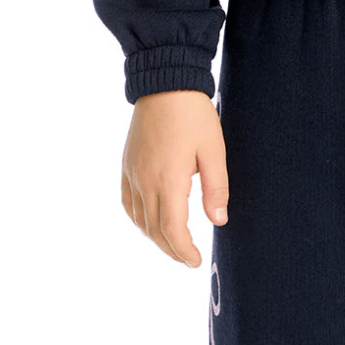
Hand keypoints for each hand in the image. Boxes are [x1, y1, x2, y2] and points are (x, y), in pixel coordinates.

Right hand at [121, 89, 229, 265]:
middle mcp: (145, 180)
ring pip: (139, 219)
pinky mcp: (127, 165)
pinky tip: (149, 223)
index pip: (172, 229)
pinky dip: (138, 220)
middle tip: (189, 259)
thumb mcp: (214, 149)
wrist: (165, 82)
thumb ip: (216, 188)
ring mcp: (132, 173)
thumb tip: (218, 221)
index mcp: (168, 178)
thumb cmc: (194, 114)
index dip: (183, 251)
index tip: (196, 262)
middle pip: (154, 229)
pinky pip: (128, 203)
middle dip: (172, 249)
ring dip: (155, 238)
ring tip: (174, 245)